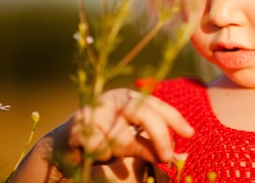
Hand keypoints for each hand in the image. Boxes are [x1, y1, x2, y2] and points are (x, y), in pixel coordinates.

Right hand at [64, 88, 193, 163]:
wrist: (64, 146)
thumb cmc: (103, 140)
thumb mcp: (131, 141)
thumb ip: (152, 145)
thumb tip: (179, 156)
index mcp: (128, 97)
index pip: (157, 105)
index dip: (175, 118)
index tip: (190, 134)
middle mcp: (113, 99)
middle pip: (144, 113)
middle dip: (159, 136)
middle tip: (168, 157)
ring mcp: (94, 110)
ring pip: (121, 137)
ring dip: (120, 152)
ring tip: (109, 151)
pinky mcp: (77, 126)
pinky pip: (100, 148)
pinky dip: (101, 155)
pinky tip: (94, 153)